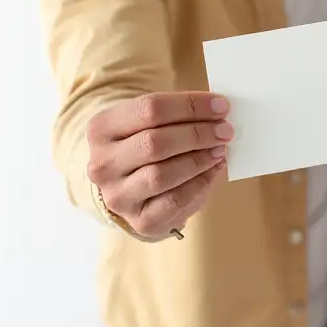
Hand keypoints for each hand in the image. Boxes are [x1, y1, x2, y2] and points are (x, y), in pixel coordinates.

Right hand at [86, 92, 232, 240]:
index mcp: (101, 129)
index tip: (220, 106)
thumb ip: (178, 116)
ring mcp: (118, 195)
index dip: (190, 106)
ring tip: (220, 150)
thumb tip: (218, 112)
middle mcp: (102, 164)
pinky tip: (213, 170)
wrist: (131, 191)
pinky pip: (175, 200)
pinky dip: (201, 183)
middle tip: (225, 130)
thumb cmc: (145, 148)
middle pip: (155, 142)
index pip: (149, 108)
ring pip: (162, 174)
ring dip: (199, 159)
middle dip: (197, 134)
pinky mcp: (139, 221)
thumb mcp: (149, 125)